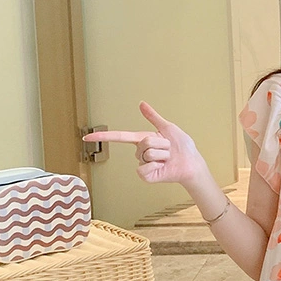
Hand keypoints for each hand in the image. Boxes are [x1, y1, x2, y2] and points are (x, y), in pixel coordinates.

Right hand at [82, 102, 206, 186]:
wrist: (192, 162)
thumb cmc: (182, 146)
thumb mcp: (168, 128)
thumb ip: (153, 117)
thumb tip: (141, 104)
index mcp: (143, 140)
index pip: (120, 137)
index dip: (103, 136)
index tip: (88, 137)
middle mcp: (141, 152)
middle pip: (143, 142)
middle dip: (160, 144)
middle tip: (169, 149)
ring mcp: (144, 165)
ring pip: (147, 154)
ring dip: (163, 154)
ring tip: (169, 157)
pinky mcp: (147, 176)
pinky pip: (145, 168)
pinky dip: (157, 166)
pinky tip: (163, 167)